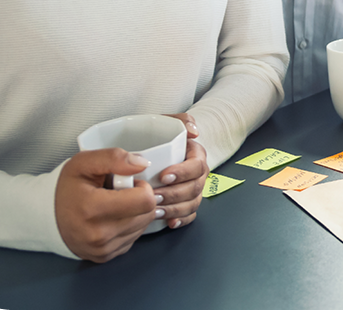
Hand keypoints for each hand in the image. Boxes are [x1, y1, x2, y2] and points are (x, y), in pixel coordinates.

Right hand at [55, 149, 157, 262]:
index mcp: (94, 209)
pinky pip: (133, 238)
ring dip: (135, 213)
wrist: (47, 217)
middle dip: (139, 199)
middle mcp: (99, 235)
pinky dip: (128, 226)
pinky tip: (111, 218)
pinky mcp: (105, 256)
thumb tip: (142, 164)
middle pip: (147, 214)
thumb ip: (114, 158)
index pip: (146, 201)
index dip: (143, 187)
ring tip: (113, 205)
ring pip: (143, 227)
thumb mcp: (84, 163)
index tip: (128, 183)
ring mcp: (102, 249)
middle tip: (118, 193)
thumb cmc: (66, 188)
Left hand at [159, 112, 209, 229]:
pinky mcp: (186, 204)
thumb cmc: (156, 137)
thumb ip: (181, 121)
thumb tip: (194, 132)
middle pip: (195, 188)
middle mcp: (197, 174)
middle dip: (175, 194)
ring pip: (192, 203)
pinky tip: (168, 222)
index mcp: (196, 155)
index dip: (183, 173)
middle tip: (154, 196)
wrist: (144, 151)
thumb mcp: (166, 122)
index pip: (197, 165)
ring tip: (155, 210)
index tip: (163, 176)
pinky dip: (180, 220)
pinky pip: (189, 216)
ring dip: (175, 209)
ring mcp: (193, 190)